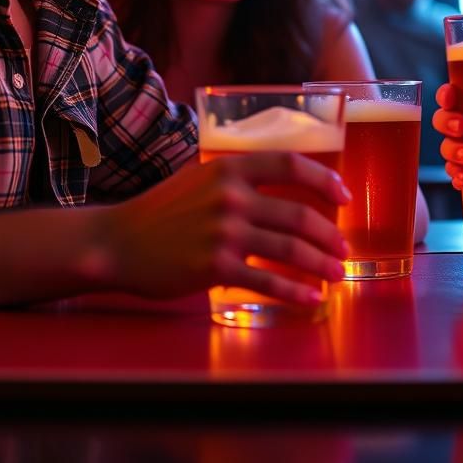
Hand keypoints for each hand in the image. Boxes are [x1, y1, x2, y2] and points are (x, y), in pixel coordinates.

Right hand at [101, 153, 351, 305]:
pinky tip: (311, 298)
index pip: (291, 164)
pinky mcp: (214, 267)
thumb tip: (288, 188)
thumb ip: (240, 178)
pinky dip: (294, 291)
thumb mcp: (201, 178)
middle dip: (329, 234)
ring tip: (337, 274)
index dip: (324, 180)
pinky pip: (266, 281)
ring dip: (320, 263)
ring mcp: (224, 232)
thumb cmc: (163, 211)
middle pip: (298, 214)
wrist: (118, 242)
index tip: (343, 197)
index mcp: (230, 168)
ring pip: (289, 249)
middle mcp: (231, 196)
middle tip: (343, 249)